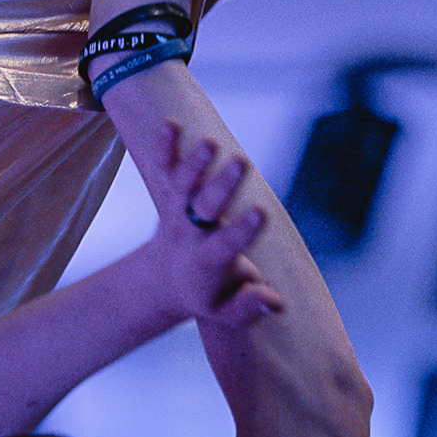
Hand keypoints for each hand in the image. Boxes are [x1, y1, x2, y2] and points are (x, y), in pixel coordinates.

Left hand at [141, 120, 284, 327]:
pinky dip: (165, 148)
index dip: (243, 230)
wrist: (160, 281)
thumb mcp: (226, 313)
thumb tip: (275, 300)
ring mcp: (177, 211)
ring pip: (182, 185)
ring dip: (195, 163)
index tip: (261, 213)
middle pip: (204, 207)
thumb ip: (249, 307)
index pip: (227, 244)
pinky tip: (171, 123)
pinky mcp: (168, 195)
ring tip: (209, 142)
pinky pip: (163, 169)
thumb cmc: (206, 295)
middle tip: (240, 162)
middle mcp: (190, 232)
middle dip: (222, 185)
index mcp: (208, 260)